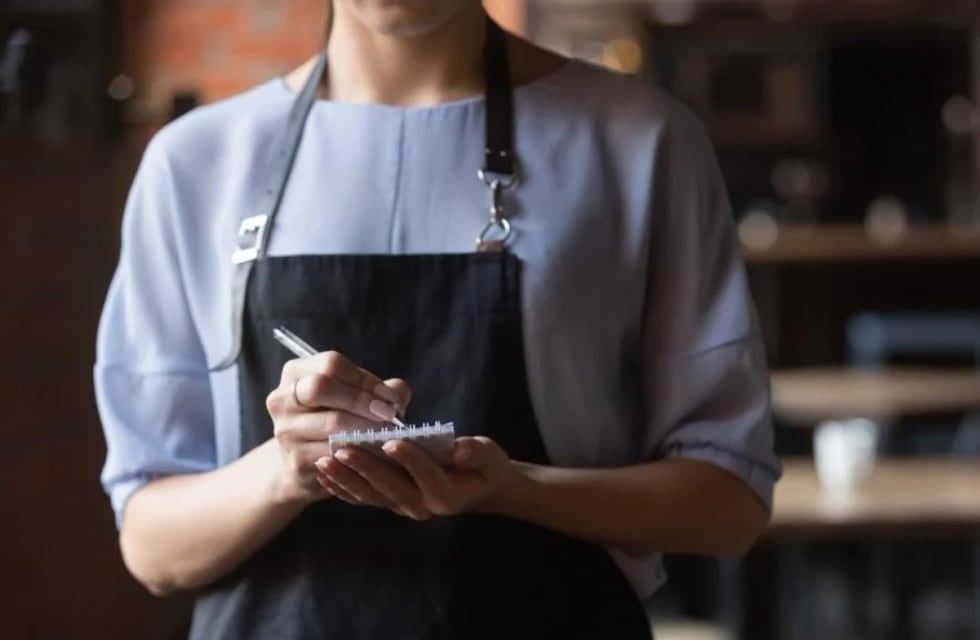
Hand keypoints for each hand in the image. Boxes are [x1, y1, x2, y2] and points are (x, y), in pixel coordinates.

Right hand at [264, 351, 410, 505]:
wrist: (304, 464)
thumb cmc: (334, 420)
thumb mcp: (352, 397)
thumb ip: (378, 389)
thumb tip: (397, 394)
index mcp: (296, 373)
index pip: (331, 364)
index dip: (365, 379)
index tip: (390, 396)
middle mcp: (282, 398)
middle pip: (322, 387)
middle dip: (362, 399)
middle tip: (389, 414)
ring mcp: (285, 430)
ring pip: (332, 422)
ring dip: (366, 427)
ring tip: (388, 432)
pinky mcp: (296, 460)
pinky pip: (334, 452)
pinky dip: (360, 451)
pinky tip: (375, 452)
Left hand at [316, 436, 523, 519]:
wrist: (477, 488)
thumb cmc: (484, 468)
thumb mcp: (489, 457)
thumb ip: (475, 453)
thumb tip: (460, 448)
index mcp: (446, 494)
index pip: (425, 475)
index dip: (409, 459)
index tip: (390, 441)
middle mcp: (421, 506)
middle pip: (390, 487)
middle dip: (365, 467)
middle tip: (342, 448)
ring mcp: (402, 506)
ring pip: (370, 495)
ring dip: (346, 478)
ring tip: (325, 460)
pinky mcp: (389, 503)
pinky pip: (362, 498)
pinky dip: (341, 487)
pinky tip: (323, 473)